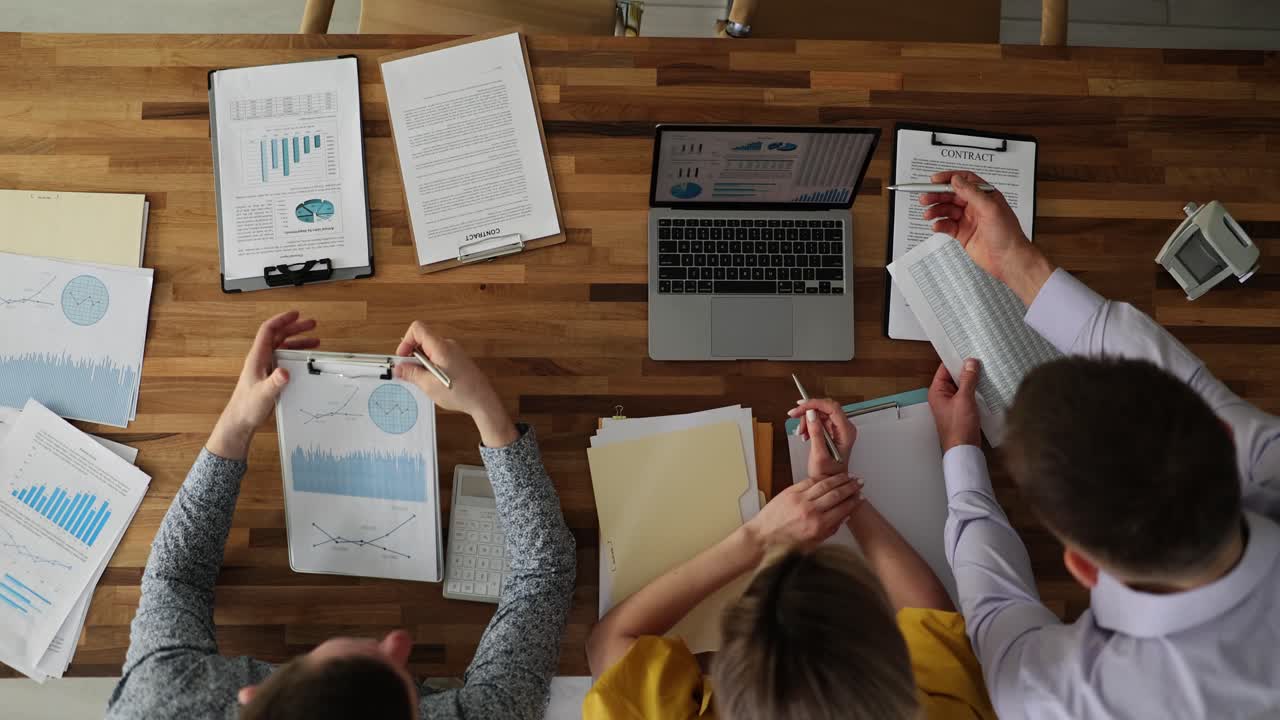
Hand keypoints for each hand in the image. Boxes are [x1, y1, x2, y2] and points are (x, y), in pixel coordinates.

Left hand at [207, 310, 318, 459]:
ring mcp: (266, 367)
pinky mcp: (270, 376)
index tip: (296, 314)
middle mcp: (262, 359)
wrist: (240, 420)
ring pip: (283, 347)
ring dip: (298, 341)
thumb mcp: (263, 394)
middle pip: (279, 336)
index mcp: (257, 358)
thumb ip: (274, 382)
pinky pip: (285, 360)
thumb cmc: (247, 406)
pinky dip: (296, 356)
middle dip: (295, 328)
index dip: (281, 320)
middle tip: (312, 324)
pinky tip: (306, 360)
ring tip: (315, 340)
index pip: (268, 331)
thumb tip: (285, 372)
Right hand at [393, 321, 517, 447]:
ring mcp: (454, 351)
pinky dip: (431, 365)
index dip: (406, 341)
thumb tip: (399, 368)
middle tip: (410, 372)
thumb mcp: (429, 385)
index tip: (403, 357)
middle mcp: (448, 345)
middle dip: (412, 355)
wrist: (482, 400)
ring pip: (429, 349)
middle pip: (422, 339)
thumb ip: (411, 374)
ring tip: (424, 380)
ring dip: (421, 362)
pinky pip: (438, 356)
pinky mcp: (457, 359)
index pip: (417, 329)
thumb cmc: (462, 392)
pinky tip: (433, 381)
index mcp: (441, 347)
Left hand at [745, 474, 862, 549]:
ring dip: (839, 479)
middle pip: (837, 494)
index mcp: (818, 526)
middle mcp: (811, 511)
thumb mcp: (812, 544)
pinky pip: (810, 481)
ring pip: (825, 484)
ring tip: (848, 477)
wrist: (762, 537)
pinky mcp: (790, 491)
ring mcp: (800, 499)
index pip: (842, 509)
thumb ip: (829, 530)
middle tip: (859, 483)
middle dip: (850, 487)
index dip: (853, 502)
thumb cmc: (784, 544)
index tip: (859, 498)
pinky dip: (822, 478)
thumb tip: (843, 518)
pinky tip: (829, 477)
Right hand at [786, 397, 855, 477]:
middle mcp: (845, 428)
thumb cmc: (828, 473)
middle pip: (826, 408)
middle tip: (794, 415)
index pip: (832, 408)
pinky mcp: (832, 431)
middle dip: (809, 411)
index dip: (815, 403)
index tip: (800, 406)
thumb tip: (811, 414)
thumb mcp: (819, 454)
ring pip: (821, 413)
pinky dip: (810, 424)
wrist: (830, 482)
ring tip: (802, 433)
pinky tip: (806, 435)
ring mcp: (839, 429)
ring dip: (808, 419)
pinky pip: (820, 420)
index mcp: (846, 432)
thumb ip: (816, 433)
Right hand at [918, 170, 1054, 303]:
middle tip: (925, 198)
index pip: (964, 180)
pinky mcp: (962, 233)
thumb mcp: (990, 208)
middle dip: (937, 195)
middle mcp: (975, 206)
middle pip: (951, 195)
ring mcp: (968, 220)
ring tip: (928, 214)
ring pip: (946, 210)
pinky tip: (936, 225)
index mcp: (985, 195)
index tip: (934, 180)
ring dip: (936, 210)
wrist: (1008, 259)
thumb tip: (957, 180)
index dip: (948, 178)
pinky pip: (946, 225)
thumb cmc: (1007, 234)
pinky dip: (939, 224)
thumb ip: (972, 192)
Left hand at [927, 359, 981, 451]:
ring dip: (973, 380)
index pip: (944, 369)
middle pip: (955, 376)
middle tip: (980, 359)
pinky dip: (977, 390)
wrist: (964, 449)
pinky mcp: (963, 410)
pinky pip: (969, 395)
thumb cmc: (958, 428)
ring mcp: (953, 403)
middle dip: (967, 369)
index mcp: (936, 391)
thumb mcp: (964, 399)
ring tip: (986, 370)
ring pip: (964, 386)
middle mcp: (943, 396)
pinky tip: (987, 386)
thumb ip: (968, 380)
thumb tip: (970, 363)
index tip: (967, 350)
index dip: (955, 359)